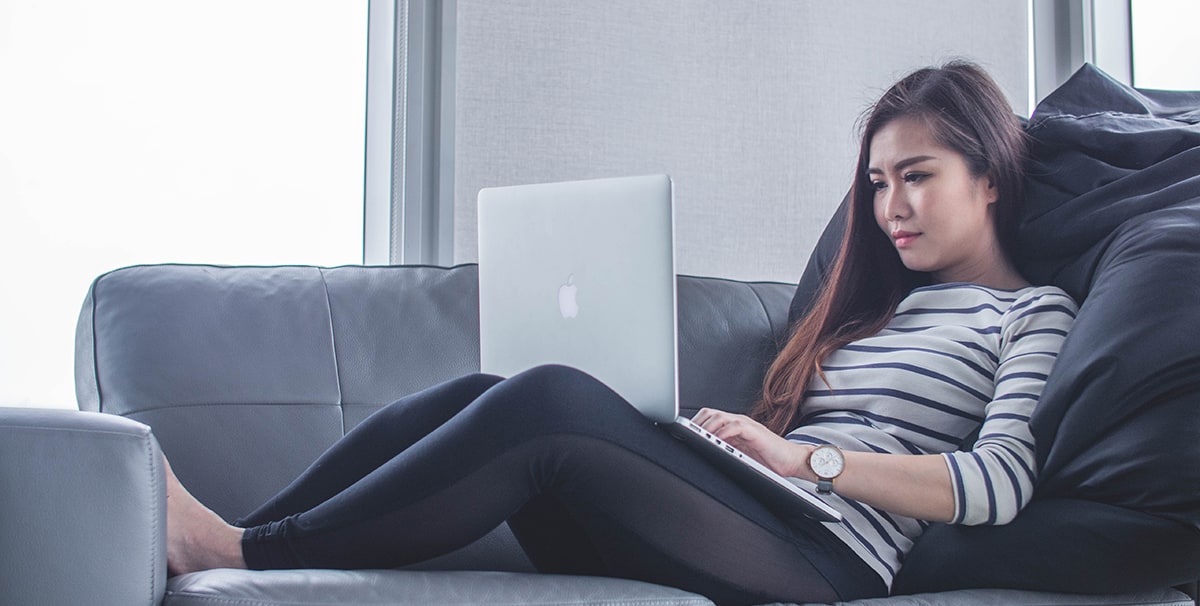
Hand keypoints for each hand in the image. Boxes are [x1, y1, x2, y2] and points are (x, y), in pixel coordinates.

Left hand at [691, 408, 811, 478]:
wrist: (793, 461)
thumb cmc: (769, 460)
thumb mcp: (740, 455)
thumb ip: (725, 450)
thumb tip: (704, 455)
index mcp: (733, 426)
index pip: (708, 418)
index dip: (694, 424)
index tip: (680, 434)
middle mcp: (738, 422)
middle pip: (710, 413)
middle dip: (696, 424)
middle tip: (685, 436)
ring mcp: (747, 425)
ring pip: (719, 417)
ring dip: (706, 427)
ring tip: (696, 438)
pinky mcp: (755, 431)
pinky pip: (734, 426)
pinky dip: (722, 432)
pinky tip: (715, 441)